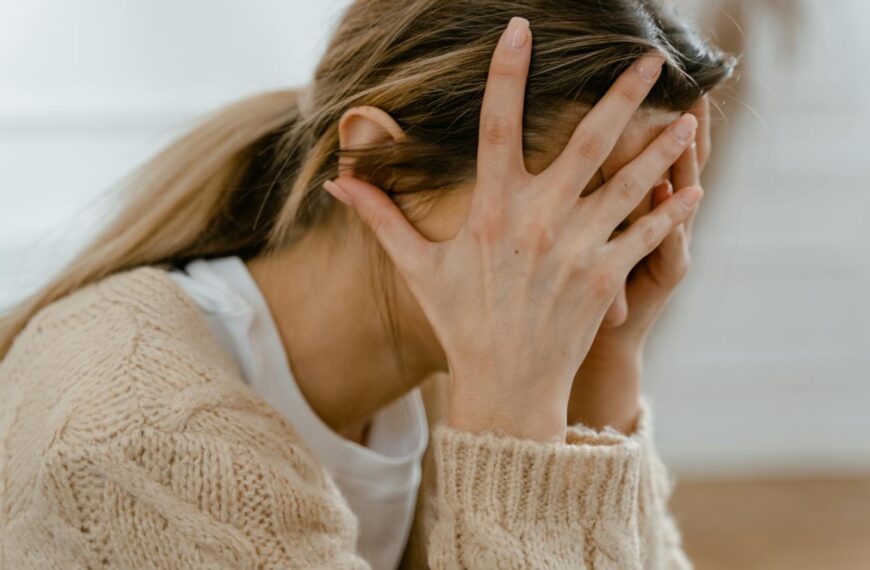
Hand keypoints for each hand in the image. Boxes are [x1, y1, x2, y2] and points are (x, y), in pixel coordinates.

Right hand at [323, 17, 700, 441]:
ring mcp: (578, 249)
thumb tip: (336, 181)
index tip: (521, 28)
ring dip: (663, 146)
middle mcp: (539, 220)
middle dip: (622, 94)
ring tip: (691, 116)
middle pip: (588, 140)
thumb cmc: (460, 322)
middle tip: (649, 56)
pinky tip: (696, 188)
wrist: (504, 385)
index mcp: (491, 209)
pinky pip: (647, 235)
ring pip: (631, 182)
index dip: (508, 73)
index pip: (497, 124)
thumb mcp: (417, 267)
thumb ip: (381, 217)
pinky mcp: (605, 278)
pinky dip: (673, 211)